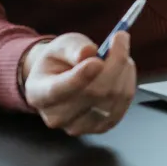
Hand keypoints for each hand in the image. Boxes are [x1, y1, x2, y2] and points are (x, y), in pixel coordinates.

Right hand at [21, 31, 136, 135]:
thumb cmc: (60, 60)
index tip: (97, 60)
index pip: (59, 90)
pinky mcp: (101, 127)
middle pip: (93, 93)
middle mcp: (56, 116)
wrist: (63, 79)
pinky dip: (128, 81)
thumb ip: (73, 48)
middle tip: (120, 38)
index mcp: (39, 94)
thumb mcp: (60, 46)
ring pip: (113, 98)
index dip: (80, 77)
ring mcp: (79, 126)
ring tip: (119, 53)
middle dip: (113, 63)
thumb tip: (88, 52)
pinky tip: (123, 69)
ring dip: (123, 70)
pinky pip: (123, 103)